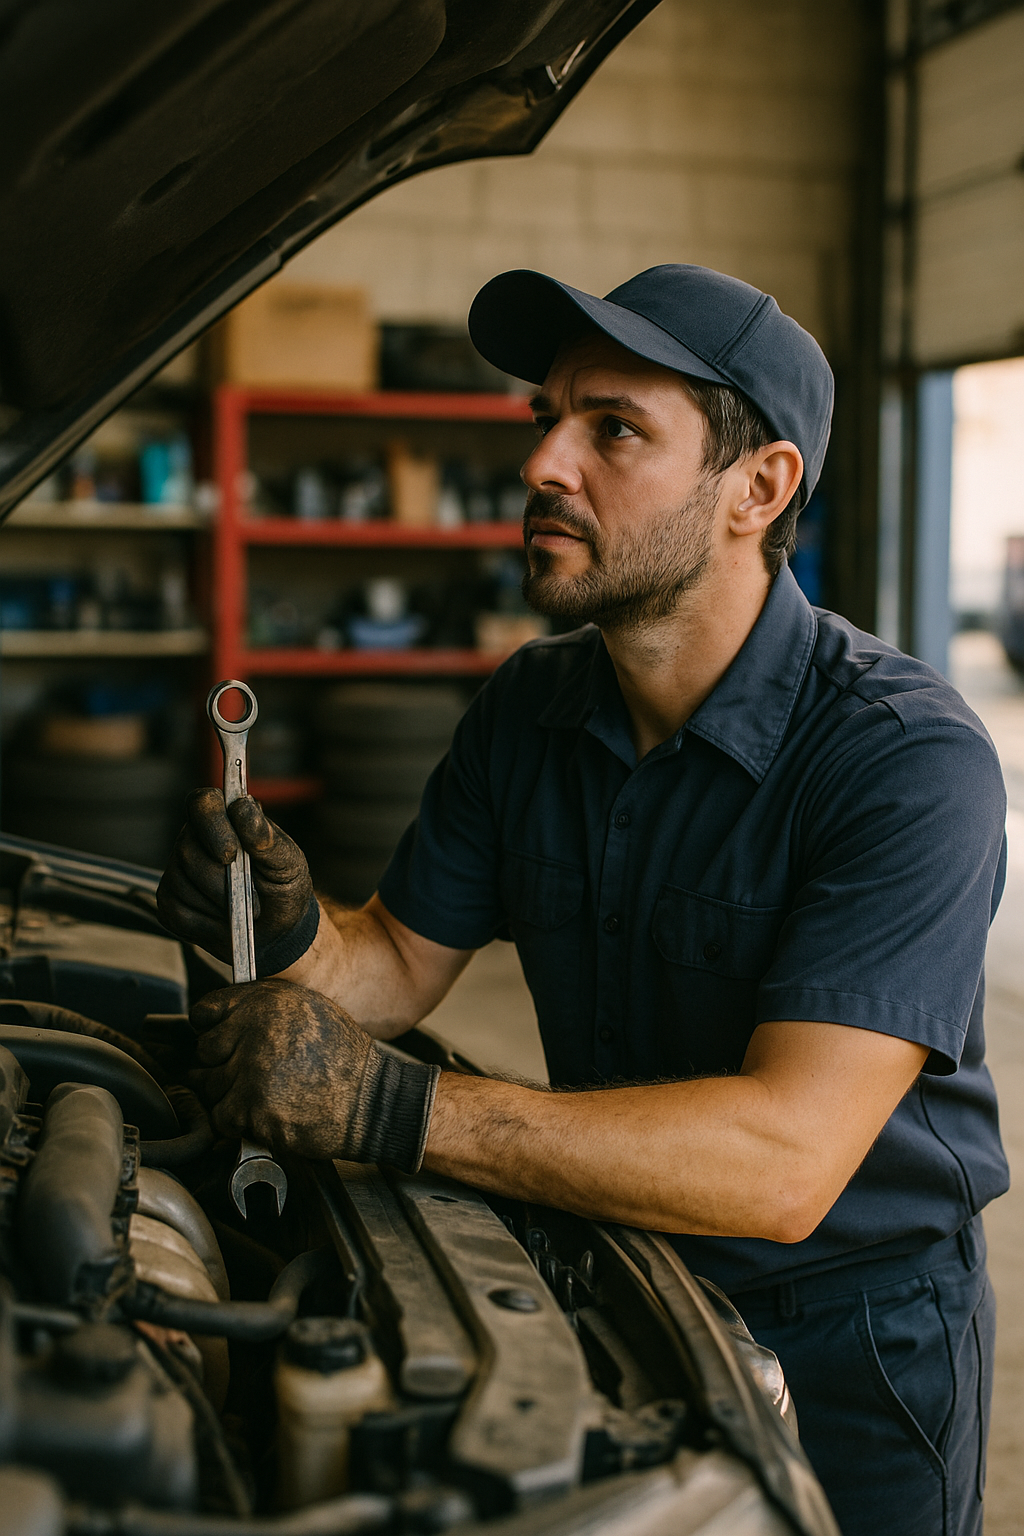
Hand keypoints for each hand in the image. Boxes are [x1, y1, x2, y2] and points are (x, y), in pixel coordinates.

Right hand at [158, 790, 314, 967]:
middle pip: (187, 851)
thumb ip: (266, 837)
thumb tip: (242, 808)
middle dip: (220, 881)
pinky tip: (225, 923)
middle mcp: (195, 839)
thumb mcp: (288, 863)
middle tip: (253, 899)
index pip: (202, 802)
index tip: (231, 854)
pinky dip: (207, 923)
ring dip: (218, 904)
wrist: (277, 932)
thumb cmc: (283, 888)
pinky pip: (177, 912)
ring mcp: (178, 870)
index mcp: (225, 819)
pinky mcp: (169, 902)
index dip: (211, 826)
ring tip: (242, 910)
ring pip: (181, 883)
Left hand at [189, 978, 438, 1171]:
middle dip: (219, 1066)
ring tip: (261, 1095)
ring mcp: (251, 1072)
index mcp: (266, 1002)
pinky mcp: (253, 1109)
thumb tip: (218, 1020)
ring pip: (207, 1086)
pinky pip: (221, 1117)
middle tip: (248, 1075)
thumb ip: (261, 1008)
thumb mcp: (308, 1009)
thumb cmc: (343, 1059)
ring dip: (228, 1095)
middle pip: (202, 1052)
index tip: (223, 1044)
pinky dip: (236, 1121)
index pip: (204, 1013)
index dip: (212, 1031)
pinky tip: (264, 1113)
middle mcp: (254, 1032)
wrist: (371, 1102)